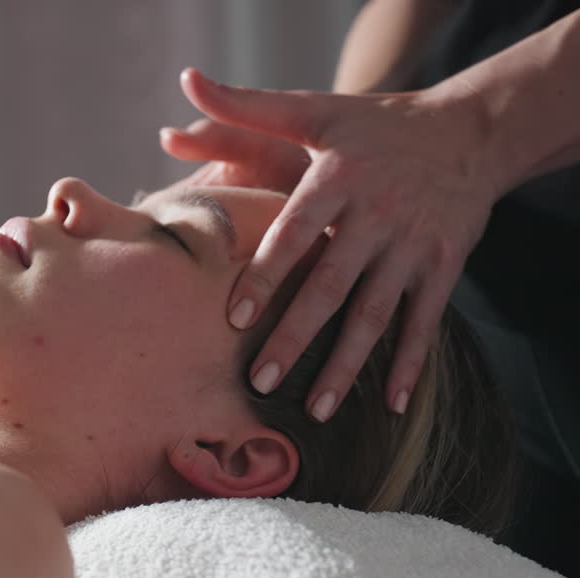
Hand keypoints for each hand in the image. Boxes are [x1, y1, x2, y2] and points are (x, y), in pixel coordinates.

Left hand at [175, 68, 497, 420]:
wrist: (471, 129)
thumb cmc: (374, 125)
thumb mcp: (316, 108)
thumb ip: (249, 107)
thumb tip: (188, 85)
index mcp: (338, 180)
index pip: (295, 234)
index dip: (266, 277)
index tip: (234, 319)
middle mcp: (377, 216)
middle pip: (330, 287)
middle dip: (295, 338)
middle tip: (259, 382)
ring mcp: (414, 245)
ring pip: (376, 315)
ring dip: (347, 366)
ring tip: (316, 410)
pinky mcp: (445, 265)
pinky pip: (426, 323)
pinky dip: (411, 365)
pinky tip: (392, 406)